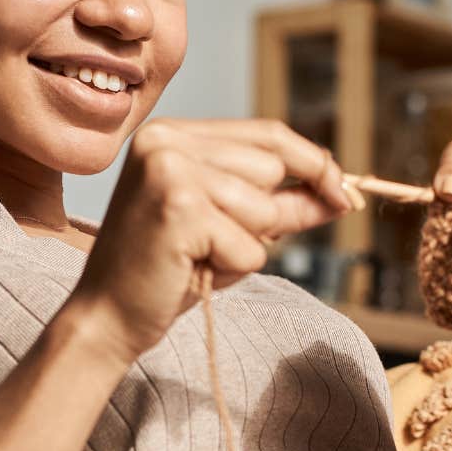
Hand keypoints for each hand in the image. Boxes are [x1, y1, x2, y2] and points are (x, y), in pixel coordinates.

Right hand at [63, 118, 354, 368]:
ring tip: (200, 257)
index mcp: (175, 134)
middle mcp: (167, 141)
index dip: (315, 164)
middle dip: (271, 216)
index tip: (345, 195)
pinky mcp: (178, 208)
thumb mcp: (230, 226)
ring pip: (265, 209)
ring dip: (247, 246)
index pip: (269, 134)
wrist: (106, 316)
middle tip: (219, 245)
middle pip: (273, 168)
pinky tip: (191, 269)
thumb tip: (342, 193)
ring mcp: (170, 170)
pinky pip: (251, 246)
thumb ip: (281, 203)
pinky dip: (233, 268)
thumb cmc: (166, 271)